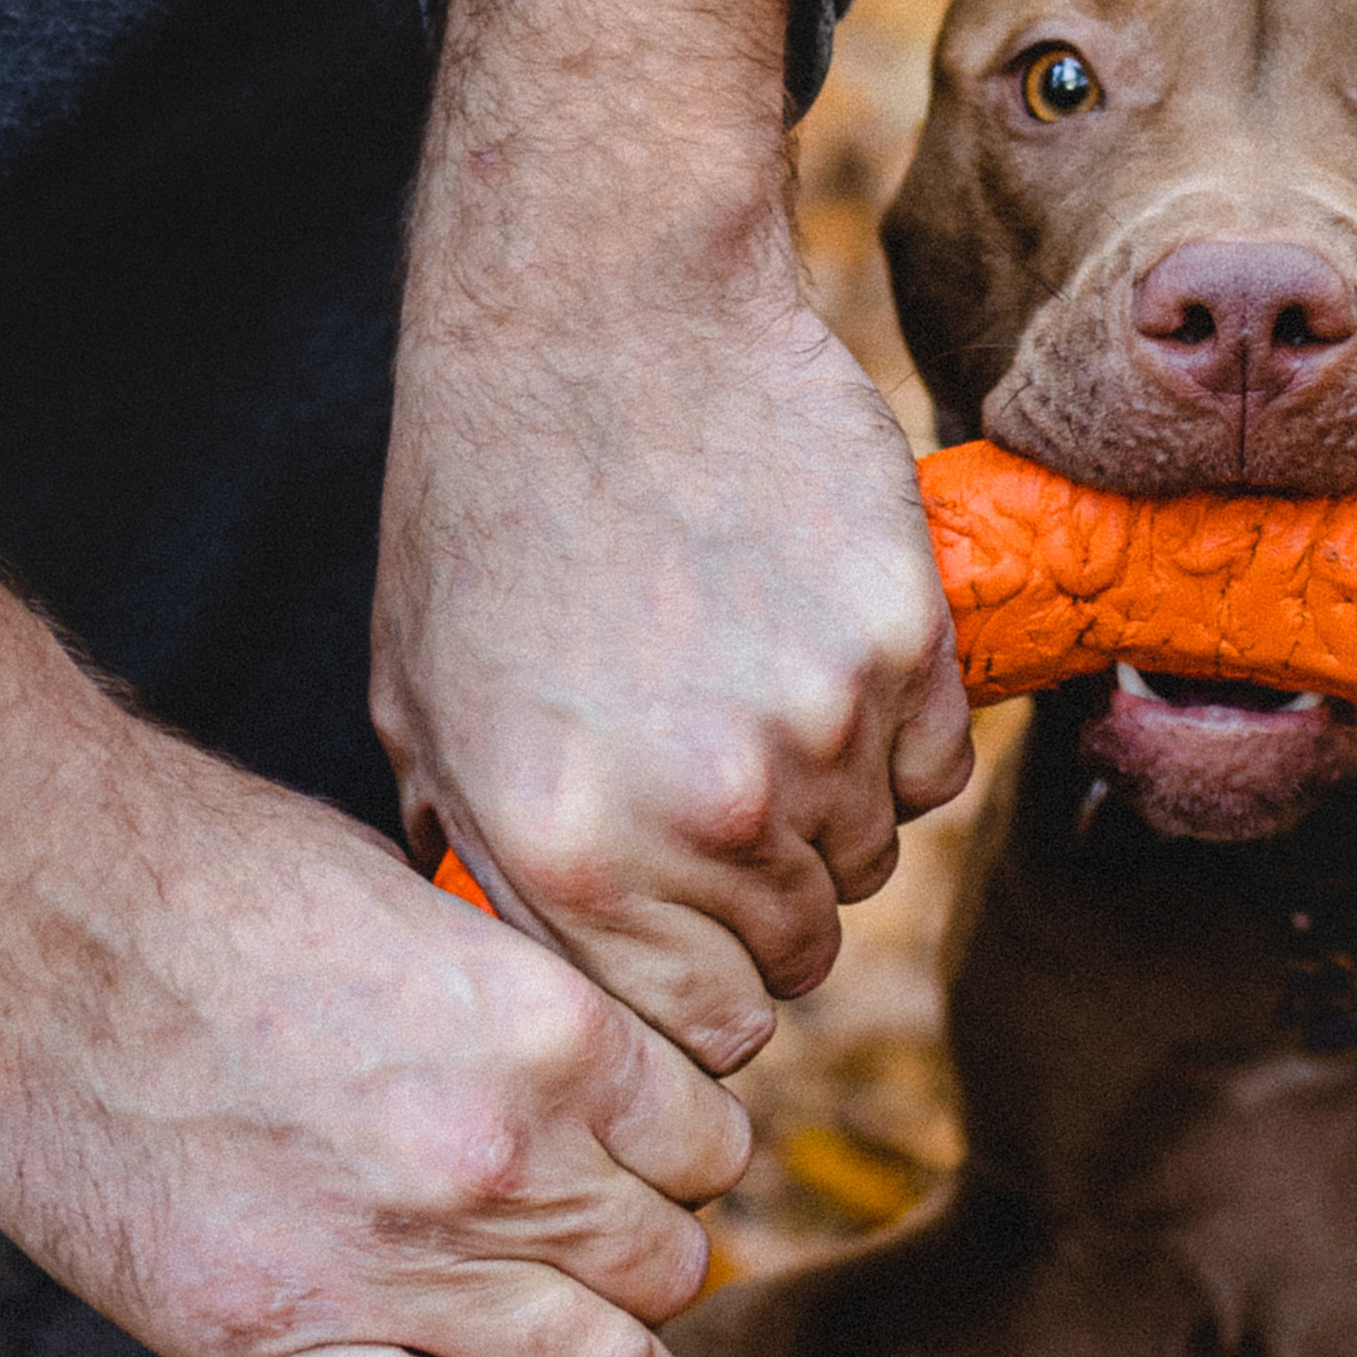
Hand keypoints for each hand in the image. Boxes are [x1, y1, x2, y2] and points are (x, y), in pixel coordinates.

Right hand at [0, 363, 747, 1356]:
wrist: (20, 901)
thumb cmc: (208, 873)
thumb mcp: (423, 907)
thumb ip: (520, 1008)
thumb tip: (592, 1073)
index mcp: (550, 1030)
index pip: (711, 1144)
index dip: (689, 1166)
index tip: (657, 1174)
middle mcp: (504, 1158)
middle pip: (671, 1264)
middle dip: (658, 1270)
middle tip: (619, 1270)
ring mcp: (398, 1263)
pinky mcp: (283, 1341)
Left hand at [374, 0, 972, 1080]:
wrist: (595, 318)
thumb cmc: (485, 516)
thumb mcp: (424, 714)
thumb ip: (492, 870)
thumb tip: (556, 980)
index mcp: (573, 861)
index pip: (703, 1037)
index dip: (698, 1003)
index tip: (684, 950)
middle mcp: (710, 817)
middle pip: (797, 960)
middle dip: (758, 908)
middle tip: (700, 798)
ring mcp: (821, 729)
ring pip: (868, 859)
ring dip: (821, 812)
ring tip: (735, 694)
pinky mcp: (906, 643)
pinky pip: (931, 767)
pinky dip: (887, 733)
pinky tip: (802, 645)